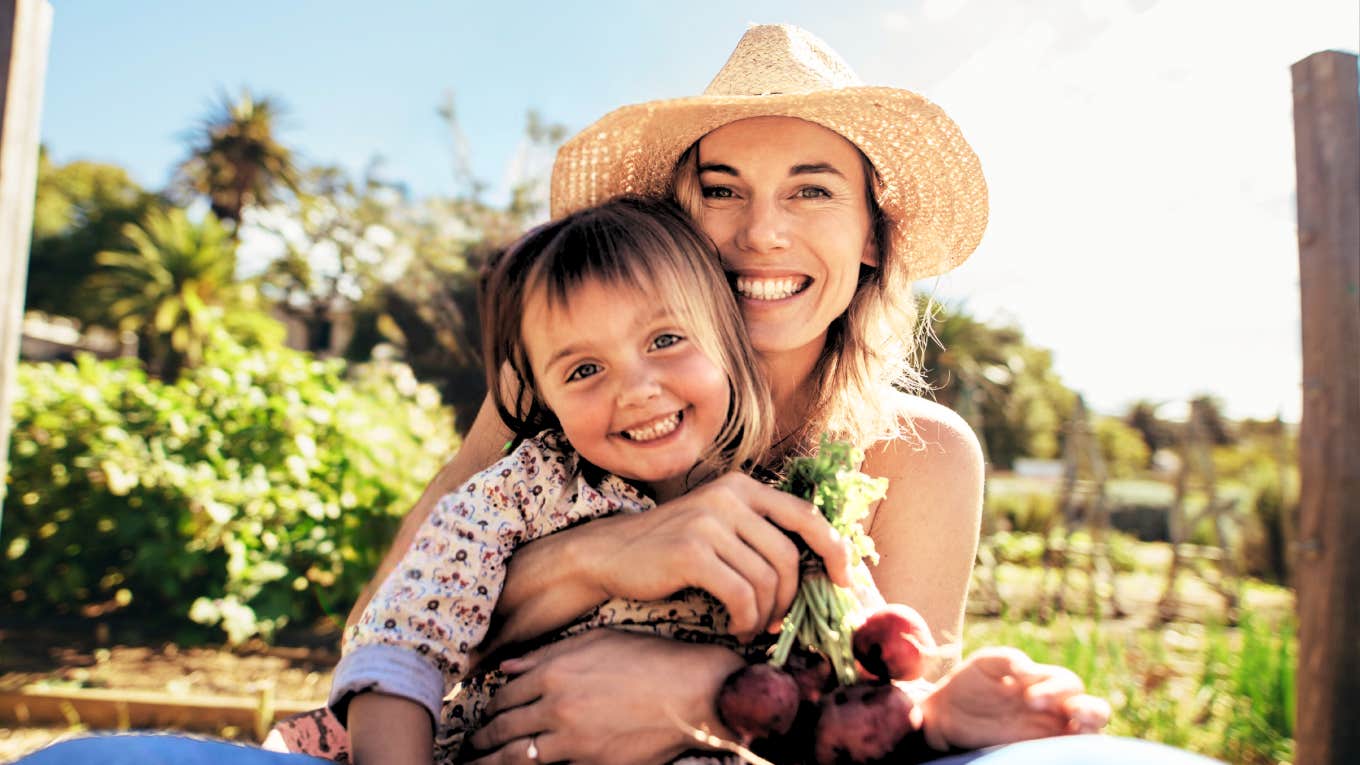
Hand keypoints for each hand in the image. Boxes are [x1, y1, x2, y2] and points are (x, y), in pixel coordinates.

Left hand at [466, 630, 745, 764]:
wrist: (693, 691)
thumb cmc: (650, 658)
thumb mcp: (597, 640)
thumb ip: (548, 654)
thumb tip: (507, 668)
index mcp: (554, 673)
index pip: (504, 696)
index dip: (488, 708)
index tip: (480, 717)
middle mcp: (557, 708)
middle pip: (503, 730)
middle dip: (480, 742)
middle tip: (468, 750)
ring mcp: (574, 741)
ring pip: (518, 759)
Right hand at [578, 473, 854, 641]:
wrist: (610, 553)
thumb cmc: (671, 547)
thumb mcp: (719, 523)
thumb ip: (759, 532)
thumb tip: (816, 567)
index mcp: (743, 486)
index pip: (806, 515)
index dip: (833, 550)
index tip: (842, 582)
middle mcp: (729, 497)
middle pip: (788, 556)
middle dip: (790, 597)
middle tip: (777, 620)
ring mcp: (709, 522)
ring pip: (765, 580)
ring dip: (764, 614)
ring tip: (750, 626)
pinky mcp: (691, 552)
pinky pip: (741, 595)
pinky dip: (745, 619)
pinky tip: (735, 627)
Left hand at [918, 646, 1110, 750]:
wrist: (947, 711)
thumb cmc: (971, 682)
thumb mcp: (987, 662)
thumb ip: (1010, 660)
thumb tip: (1031, 673)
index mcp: (1045, 683)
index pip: (1070, 685)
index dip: (1057, 689)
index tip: (1028, 697)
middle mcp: (1054, 709)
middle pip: (1095, 711)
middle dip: (1091, 711)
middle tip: (1071, 711)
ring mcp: (1048, 732)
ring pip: (1088, 736)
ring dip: (1088, 732)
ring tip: (1075, 729)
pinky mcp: (1036, 751)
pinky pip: (1065, 753)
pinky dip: (1074, 751)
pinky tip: (1058, 747)